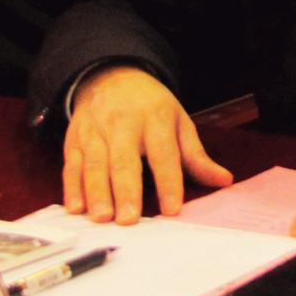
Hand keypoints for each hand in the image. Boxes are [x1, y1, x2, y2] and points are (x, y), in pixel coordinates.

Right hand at [60, 65, 232, 221]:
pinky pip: (72, 165)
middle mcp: (123, 124)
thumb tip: (224, 180)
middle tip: (128, 219)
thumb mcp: (178, 121)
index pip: (164, 154)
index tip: (172, 209)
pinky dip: (72, 187)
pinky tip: (76, 208)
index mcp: (155, 119)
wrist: (110, 76)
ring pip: (95, 164)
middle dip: (126, 190)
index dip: (169, 182)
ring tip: (102, 217)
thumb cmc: (150, 106)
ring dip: (96, 192)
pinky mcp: (75, 139)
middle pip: (124, 160)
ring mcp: (96, 131)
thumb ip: (196, 156)